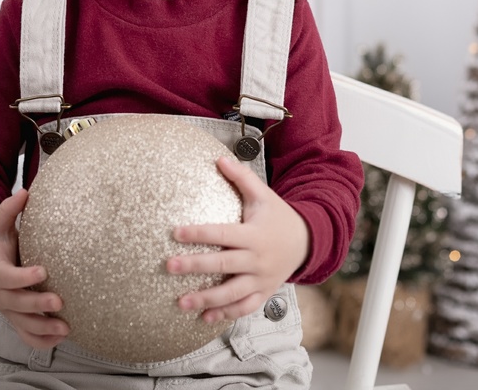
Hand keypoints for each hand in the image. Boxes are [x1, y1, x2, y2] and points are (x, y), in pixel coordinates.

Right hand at [0, 189, 68, 348]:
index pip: (8, 278)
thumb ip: (9, 210)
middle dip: (37, 305)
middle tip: (59, 301)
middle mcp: (0, 296)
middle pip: (17, 305)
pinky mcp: (17, 321)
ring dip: (44, 329)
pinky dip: (43, 341)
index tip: (43, 271)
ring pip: (24, 326)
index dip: (23, 276)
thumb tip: (24, 192)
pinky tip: (62, 337)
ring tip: (66, 328)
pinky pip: (28, 336)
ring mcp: (9, 311)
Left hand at [167, 156, 309, 323]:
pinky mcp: (263, 293)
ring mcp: (261, 279)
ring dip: (207, 300)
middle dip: (195, 266)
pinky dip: (225, 315)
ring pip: (232, 293)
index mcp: (254, 234)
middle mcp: (257, 259)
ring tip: (181, 302)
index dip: (199, 233)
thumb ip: (241, 178)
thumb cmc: (279, 217)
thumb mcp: (263, 195)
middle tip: (170, 266)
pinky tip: (204, 318)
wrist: (308, 242)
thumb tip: (219, 159)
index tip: (176, 232)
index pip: (222, 234)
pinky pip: (244, 308)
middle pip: (223, 264)